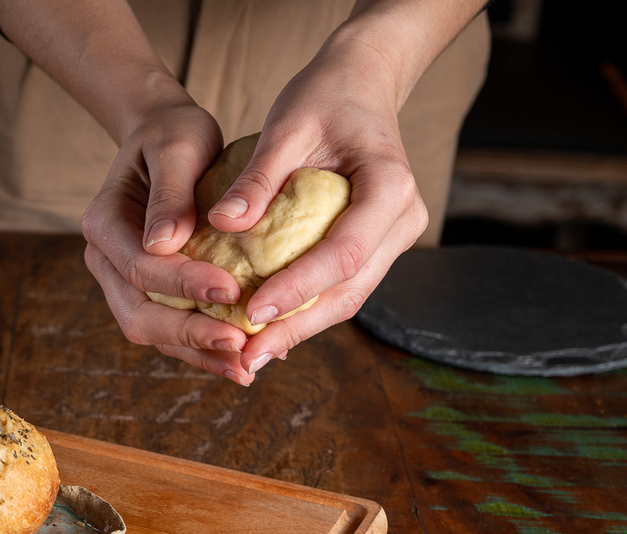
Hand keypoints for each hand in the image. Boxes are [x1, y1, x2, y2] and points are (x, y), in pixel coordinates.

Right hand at [81, 101, 262, 384]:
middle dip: (190, 334)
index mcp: (103, 224)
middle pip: (138, 314)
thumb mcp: (178, 146)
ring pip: (153, 331)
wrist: (167, 139)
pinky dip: (204, 346)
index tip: (232, 290)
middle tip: (239, 346)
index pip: (139, 267)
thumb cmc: (175, 134)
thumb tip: (164, 244)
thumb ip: (171, 193)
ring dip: (198, 352)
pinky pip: (171, 329)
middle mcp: (105, 260)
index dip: (183, 284)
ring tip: (245, 368)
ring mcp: (123, 282)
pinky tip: (241, 359)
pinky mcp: (149, 294)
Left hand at [206, 33, 429, 376]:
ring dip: (301, 328)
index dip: (298, 288)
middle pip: (350, 289)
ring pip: (349, 296)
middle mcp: (403, 219)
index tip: (252, 311)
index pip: (343, 253)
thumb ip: (258, 177)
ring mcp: (395, 237)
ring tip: (254, 355)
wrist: (363, 82)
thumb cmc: (324, 97)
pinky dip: (307, 308)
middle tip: (248, 358)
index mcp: (391, 186)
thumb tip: (222, 225)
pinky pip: (343, 285)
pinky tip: (271, 331)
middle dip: (297, 327)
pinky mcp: (377, 245)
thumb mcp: (287, 125)